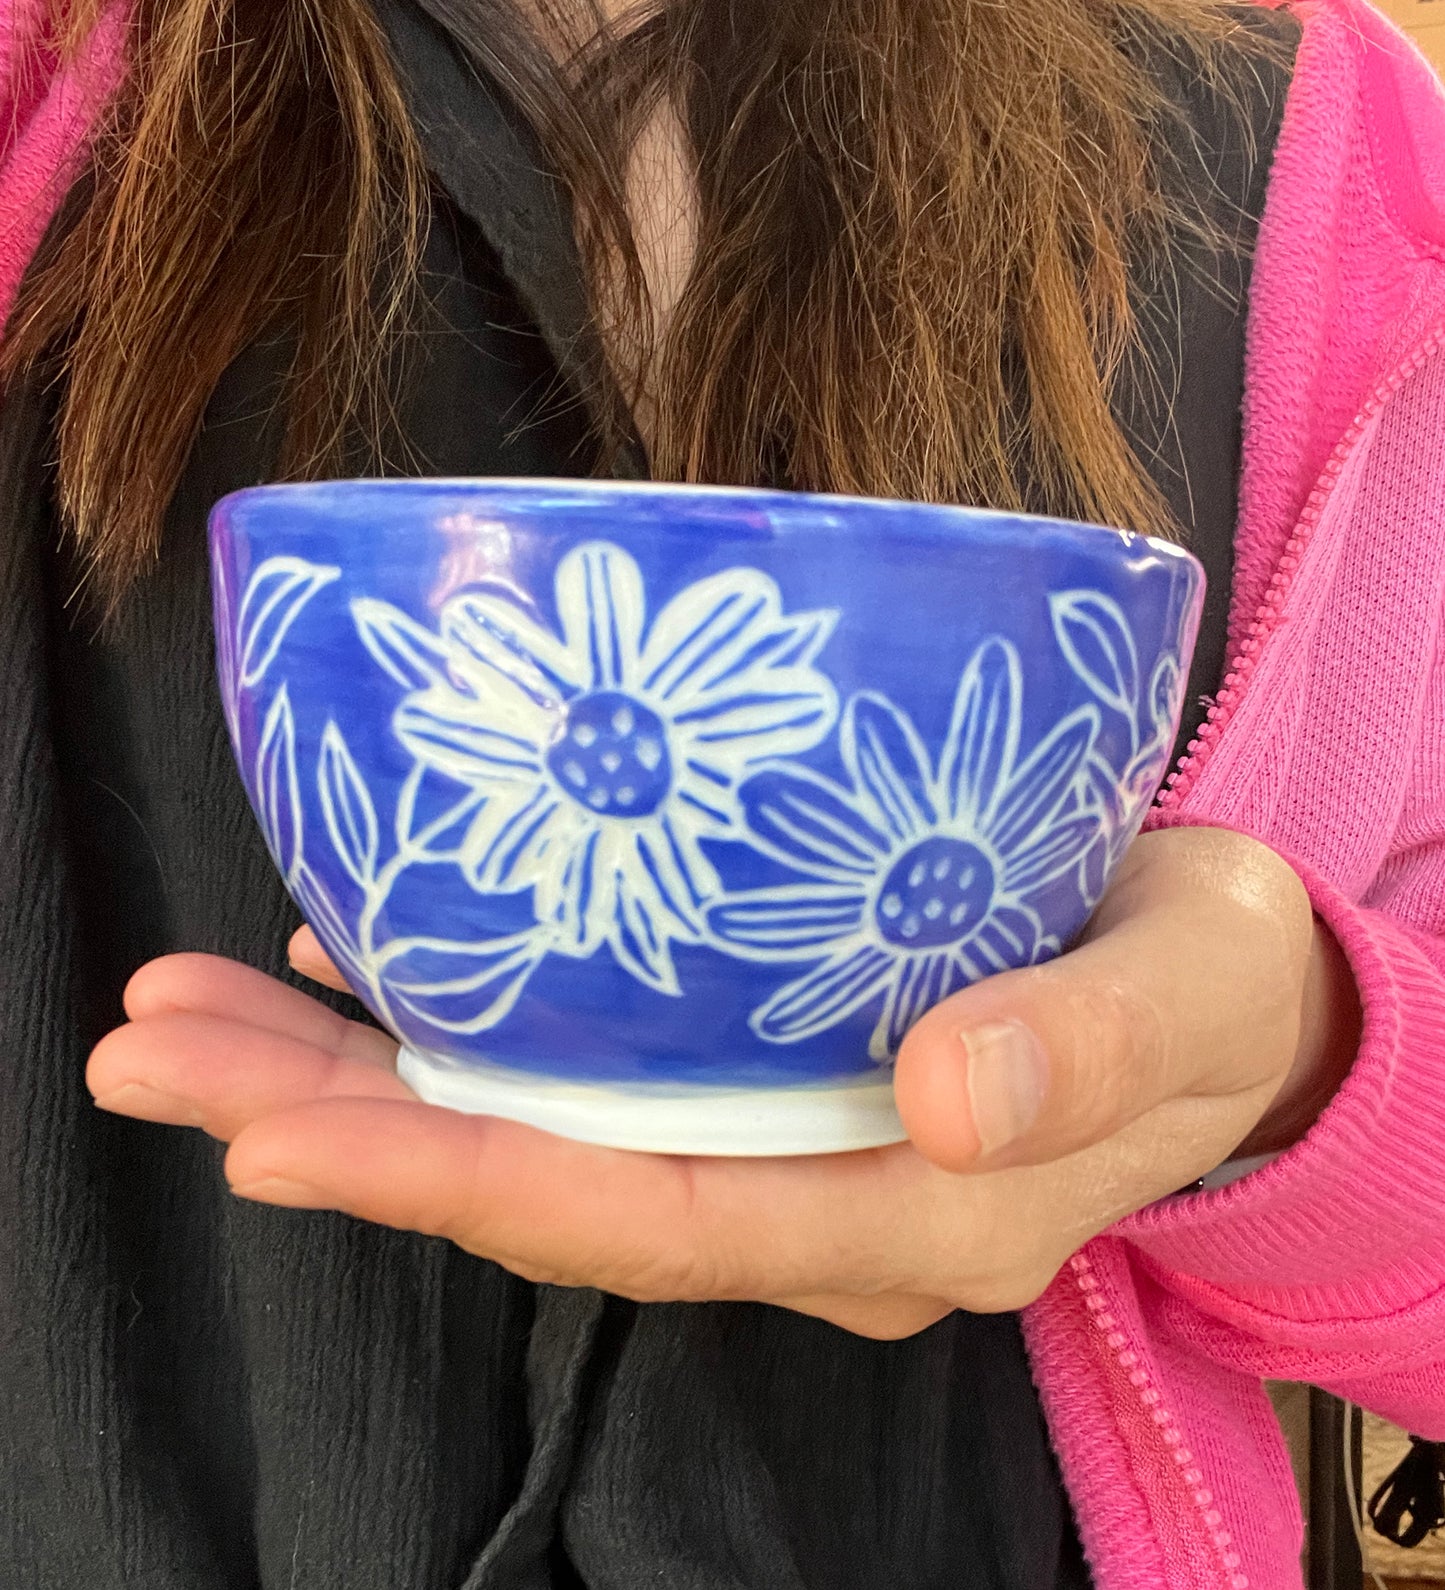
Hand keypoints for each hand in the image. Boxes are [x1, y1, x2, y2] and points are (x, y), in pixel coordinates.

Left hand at [87, 827, 1358, 1338]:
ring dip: (359, 1077)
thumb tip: (946, 1097)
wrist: (1231, 994)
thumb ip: (1085, 1050)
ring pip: (538, 1130)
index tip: (280, 1133)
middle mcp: (805, 1202)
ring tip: (195, 1015)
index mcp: (903, 1217)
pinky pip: (588, 1072)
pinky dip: (462, 1018)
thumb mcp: (1187, 996)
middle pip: (544, 1188)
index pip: (647, 1222)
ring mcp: (772, 1145)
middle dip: (342, 1131)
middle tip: (154, 1054)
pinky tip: (362, 960)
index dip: (458, 1179)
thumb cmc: (1213, 987)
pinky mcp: (761, 1075)